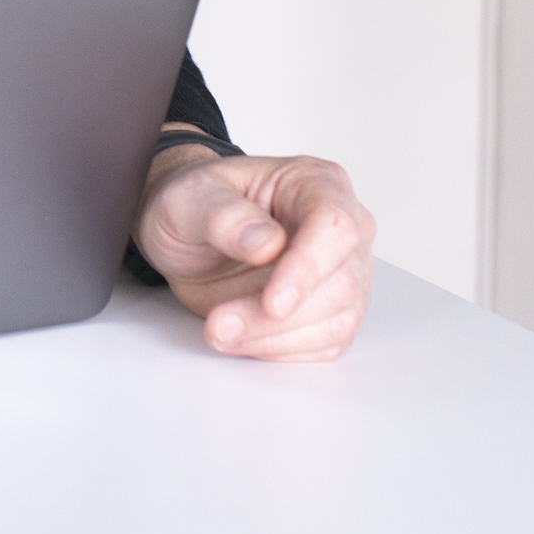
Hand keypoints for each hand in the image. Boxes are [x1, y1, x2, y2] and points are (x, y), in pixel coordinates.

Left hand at [134, 147, 374, 361]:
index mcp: (318, 183)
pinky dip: (280, 350)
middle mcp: (344, 228)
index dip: (307, 268)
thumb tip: (266, 242)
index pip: (334, 226)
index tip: (272, 303)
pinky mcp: (334, 311)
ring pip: (337, 321)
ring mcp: (345, 272)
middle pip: (339, 283)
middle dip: (276, 317)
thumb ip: (223, 216)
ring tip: (220, 332)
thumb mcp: (189, 198)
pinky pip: (325, 344)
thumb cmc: (197, 205)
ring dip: (274, 338)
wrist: (191, 234)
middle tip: (220, 324)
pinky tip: (241, 338)